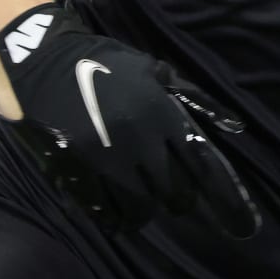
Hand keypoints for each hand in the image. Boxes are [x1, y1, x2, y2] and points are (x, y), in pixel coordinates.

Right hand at [0, 2, 259, 236]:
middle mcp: (140, 142)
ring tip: (146, 204)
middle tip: (175, 197)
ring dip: (147, 209)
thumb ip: (194, 99)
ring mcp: (108, 159)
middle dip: (178, 198)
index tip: (225, 210)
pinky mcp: (79, 170)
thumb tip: (232, 125)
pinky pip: (104, 207)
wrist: (47, 62)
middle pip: (173, 191)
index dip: (216, 191)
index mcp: (162, 116)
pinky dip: (115, 215)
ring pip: (141, 205)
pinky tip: (119, 214)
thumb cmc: (107, 63)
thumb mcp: (155, 70)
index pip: (199, 165)